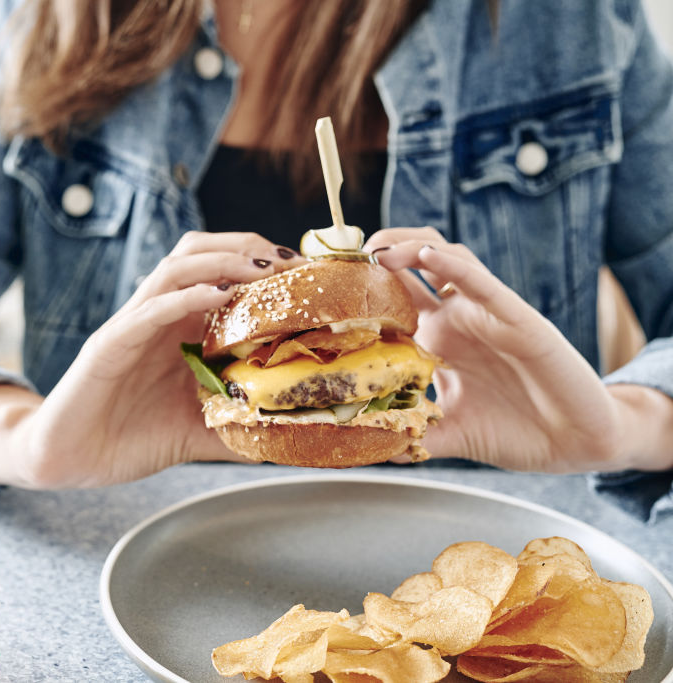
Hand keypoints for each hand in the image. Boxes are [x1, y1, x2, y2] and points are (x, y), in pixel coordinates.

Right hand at [0, 232, 306, 487]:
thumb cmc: (127, 439)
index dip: (262, 265)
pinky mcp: (109, 345)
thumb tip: (288, 434)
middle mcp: (157, 316)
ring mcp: (133, 326)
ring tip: (262, 268)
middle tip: (291, 262)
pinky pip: (148, 310)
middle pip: (198, 253)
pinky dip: (184, 297)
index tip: (307, 274)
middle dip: (246, 246)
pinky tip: (217, 296)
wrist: (69, 459)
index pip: (220, 274)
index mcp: (178, 328)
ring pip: (176, 269)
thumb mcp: (198, 431)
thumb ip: (237, 426)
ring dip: (221, 260)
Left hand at [366, 227, 626, 472]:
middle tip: (343, 259)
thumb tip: (371, 448)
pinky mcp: (516, 318)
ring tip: (376, 249)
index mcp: (439, 342)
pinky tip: (426, 255)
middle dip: (376, 255)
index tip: (325, 293)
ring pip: (444, 258)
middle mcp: (457, 320)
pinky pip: (480, 281)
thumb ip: (414, 437)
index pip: (393, 303)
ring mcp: (484, 314)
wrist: (576, 442)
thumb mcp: (452, 435)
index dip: (362, 293)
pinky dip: (452, 264)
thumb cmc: (518, 431)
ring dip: (408, 246)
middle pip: (411, 267)